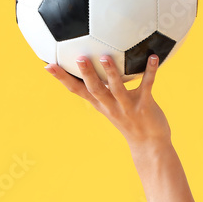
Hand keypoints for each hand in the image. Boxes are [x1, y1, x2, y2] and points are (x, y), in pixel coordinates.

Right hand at [44, 54, 171, 147]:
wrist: (149, 145)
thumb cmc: (131, 121)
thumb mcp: (112, 107)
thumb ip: (105, 90)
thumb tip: (101, 65)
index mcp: (101, 105)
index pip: (77, 91)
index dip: (63, 79)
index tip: (48, 65)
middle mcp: (111, 106)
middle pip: (95, 89)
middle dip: (86, 74)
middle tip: (79, 57)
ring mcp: (128, 107)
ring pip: (117, 89)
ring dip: (111, 72)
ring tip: (105, 57)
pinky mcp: (145, 106)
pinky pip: (147, 85)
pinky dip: (150, 70)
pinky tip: (153, 57)